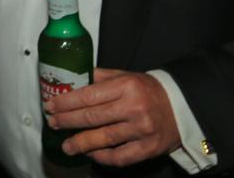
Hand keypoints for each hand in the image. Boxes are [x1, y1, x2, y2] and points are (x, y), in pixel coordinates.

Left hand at [44, 68, 179, 167]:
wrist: (182, 107)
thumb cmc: (149, 91)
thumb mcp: (127, 76)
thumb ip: (101, 77)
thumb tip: (74, 81)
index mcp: (127, 86)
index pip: (89, 95)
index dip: (67, 102)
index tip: (51, 105)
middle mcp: (133, 108)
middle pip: (92, 117)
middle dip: (68, 121)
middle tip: (53, 123)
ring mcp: (141, 130)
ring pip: (103, 139)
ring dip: (81, 143)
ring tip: (66, 145)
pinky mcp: (147, 148)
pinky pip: (119, 157)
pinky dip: (102, 157)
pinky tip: (91, 153)